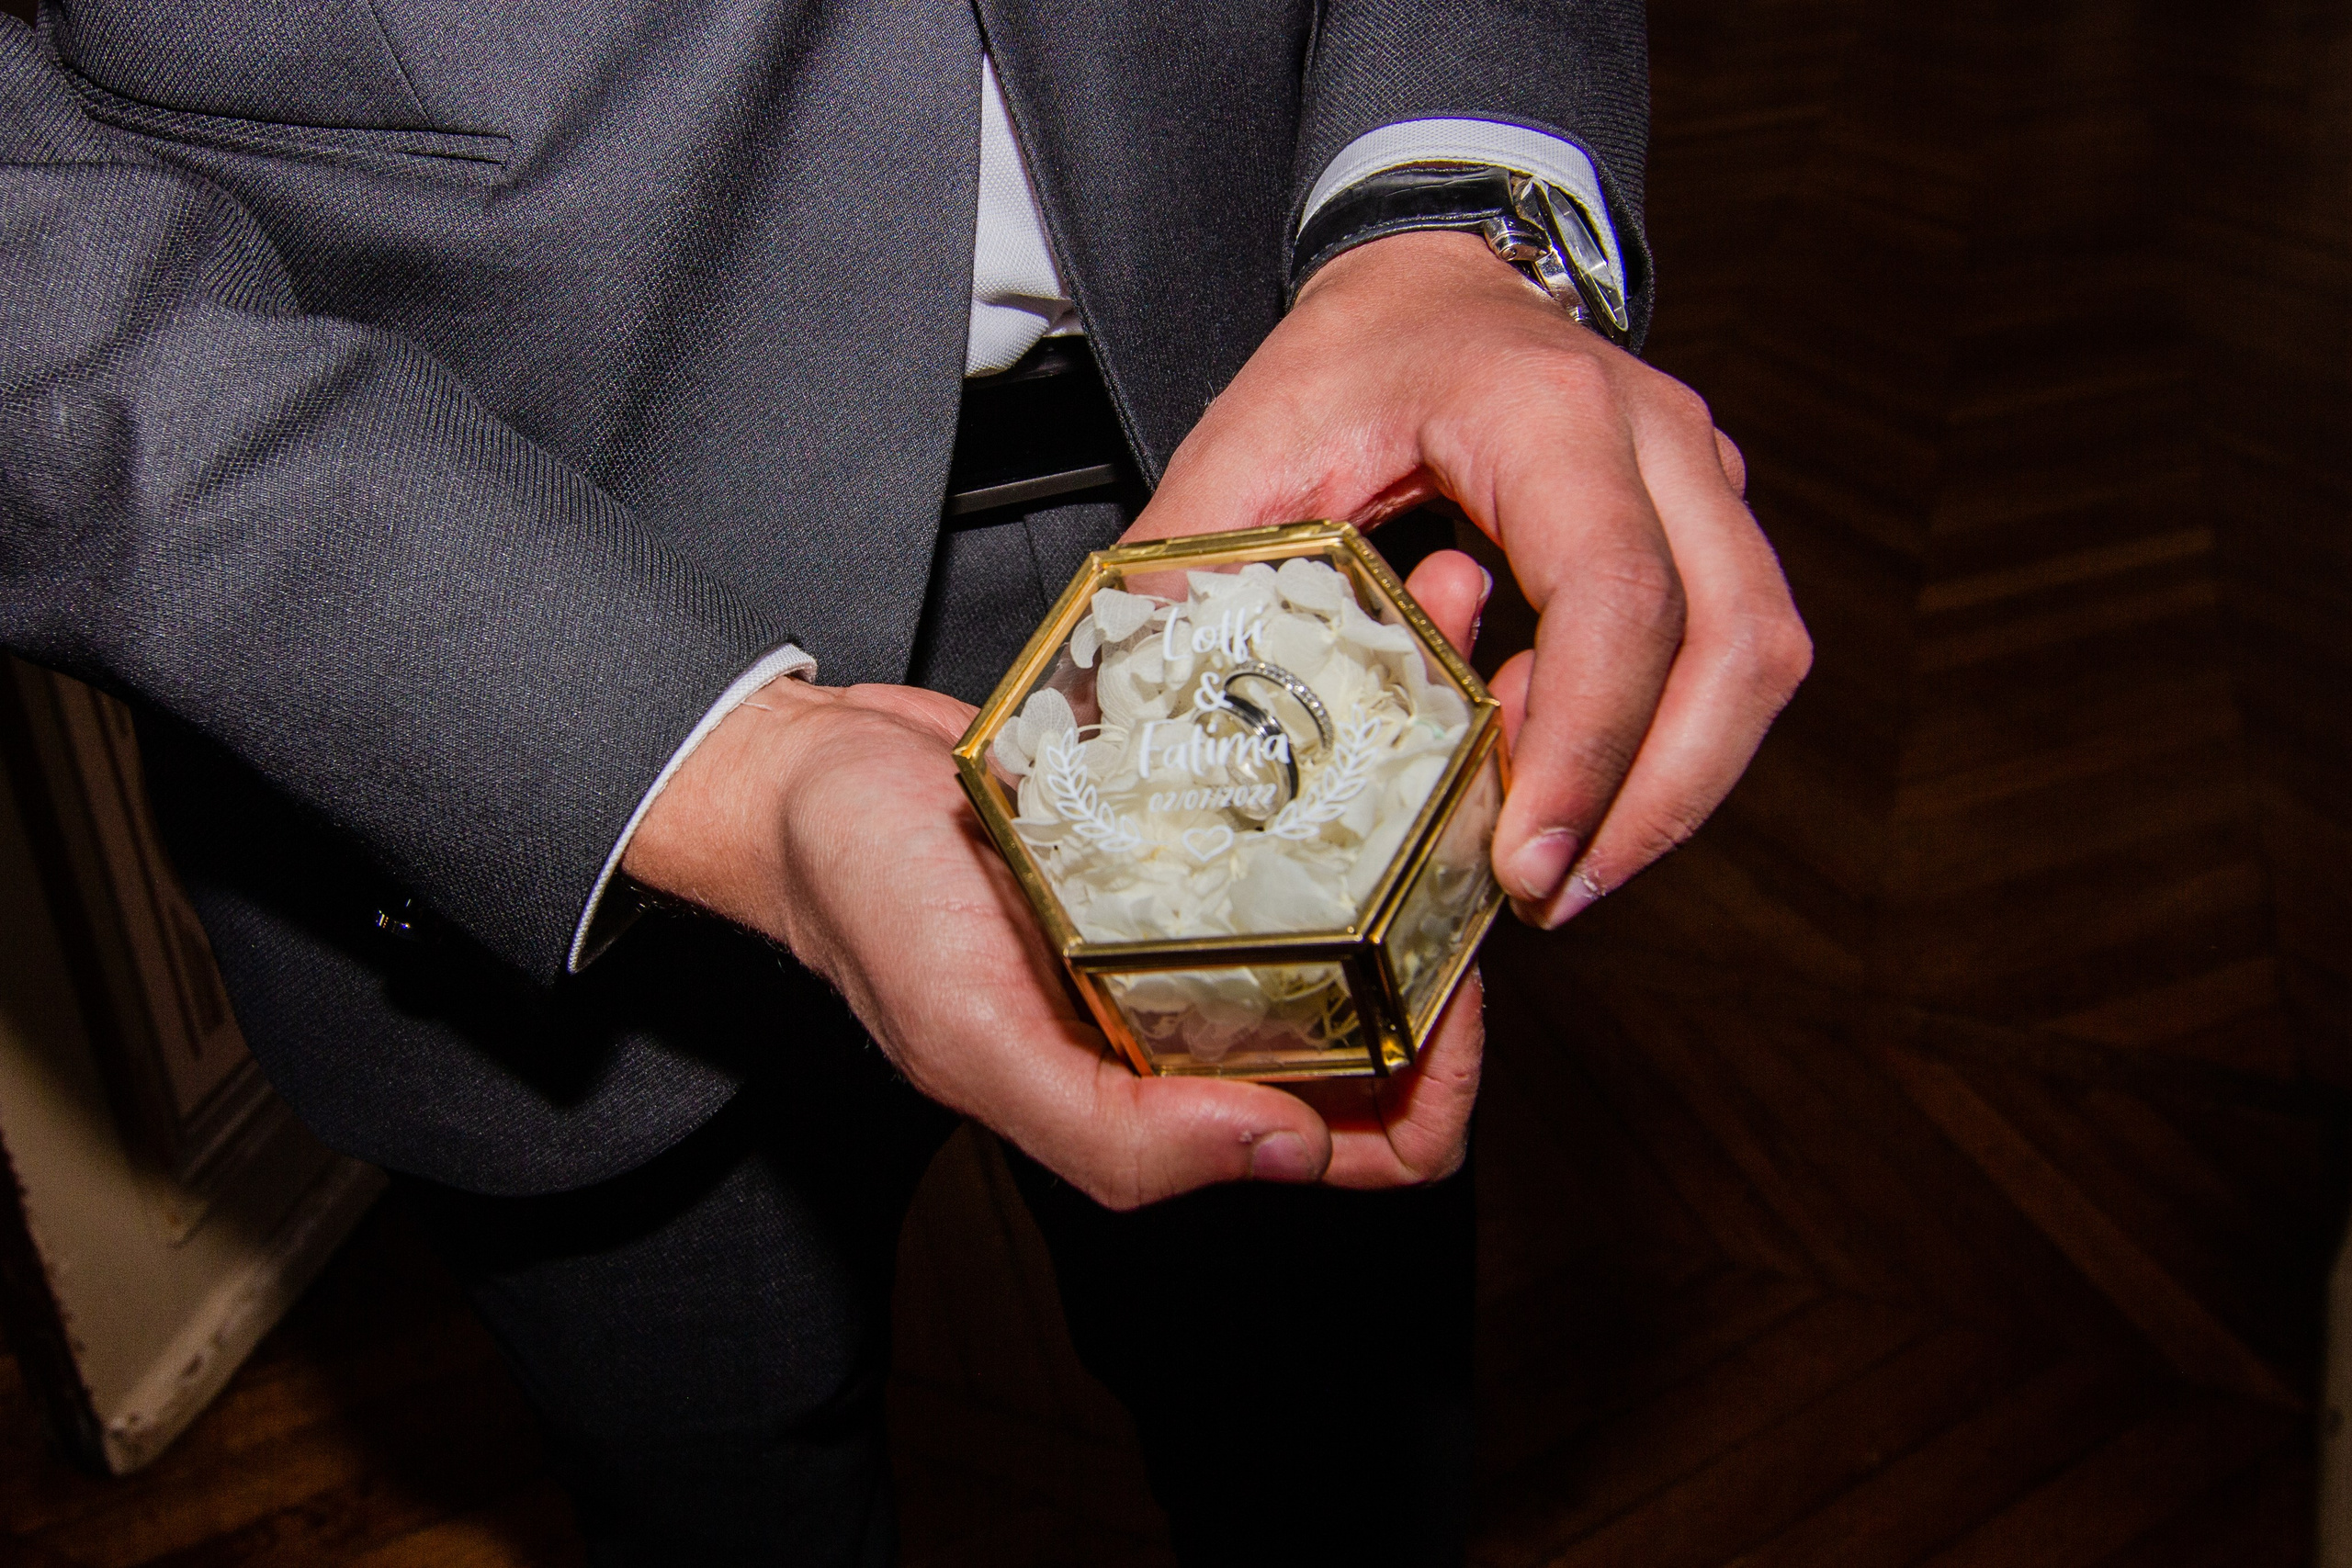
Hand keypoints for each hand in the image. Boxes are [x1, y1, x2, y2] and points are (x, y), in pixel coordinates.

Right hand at [622, 658, 1482, 1204]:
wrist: (801, 775)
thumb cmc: (863, 909)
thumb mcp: (972, 1043)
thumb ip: (1118, 1135)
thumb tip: (1291, 1153)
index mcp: (1178, 1091)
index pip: (1371, 1141)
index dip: (1445, 1086)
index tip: (1464, 978)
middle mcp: (1213, 1009)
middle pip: (1400, 1005)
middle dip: (1463, 914)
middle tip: (1489, 797)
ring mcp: (1208, 913)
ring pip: (1370, 893)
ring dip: (1426, 805)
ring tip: (1453, 691)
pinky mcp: (1193, 820)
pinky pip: (1306, 806)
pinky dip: (1349, 750)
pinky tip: (1366, 673)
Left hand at [1125, 229, 1811, 927]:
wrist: (1431, 280)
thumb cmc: (1347, 363)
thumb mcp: (1245, 449)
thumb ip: (1194, 576)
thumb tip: (1132, 722)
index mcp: (1542, 410)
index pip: (1612, 589)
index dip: (1586, 738)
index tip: (1527, 856)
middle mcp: (1657, 434)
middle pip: (1733, 642)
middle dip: (1652, 799)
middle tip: (1551, 894)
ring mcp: (1705, 475)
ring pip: (1762, 657)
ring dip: (1677, 786)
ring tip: (1561, 864)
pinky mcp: (1716, 522)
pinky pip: (1741, 653)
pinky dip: (1674, 745)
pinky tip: (1572, 786)